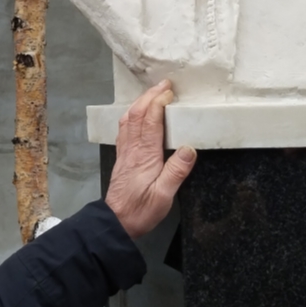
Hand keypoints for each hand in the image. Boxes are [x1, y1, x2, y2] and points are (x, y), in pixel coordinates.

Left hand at [103, 80, 196, 238]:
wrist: (116, 222)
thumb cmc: (141, 210)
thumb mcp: (164, 196)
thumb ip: (176, 172)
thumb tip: (189, 148)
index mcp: (145, 155)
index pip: (150, 121)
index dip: (158, 102)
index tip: (169, 91)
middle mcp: (133, 149)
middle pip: (137, 114)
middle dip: (149, 96)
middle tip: (163, 84)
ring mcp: (125, 152)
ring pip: (128, 120)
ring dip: (139, 103)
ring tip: (151, 93)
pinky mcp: (122, 158)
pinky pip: (124, 129)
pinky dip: (131, 116)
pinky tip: (135, 115)